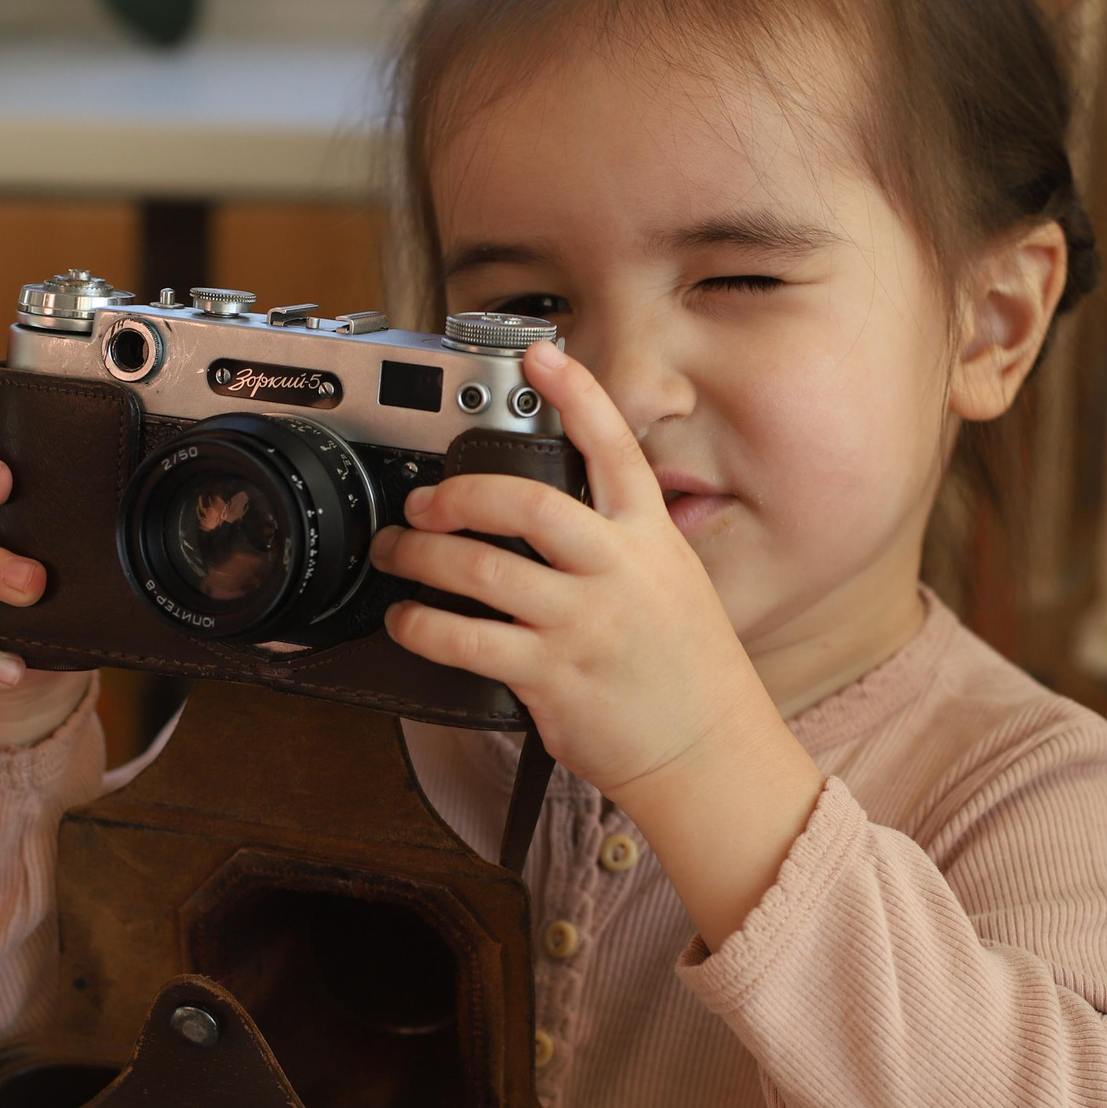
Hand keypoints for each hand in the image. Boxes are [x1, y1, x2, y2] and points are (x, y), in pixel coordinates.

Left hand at [370, 340, 823, 946]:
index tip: (540, 355)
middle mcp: (615, 573)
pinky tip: (406, 621)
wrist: (709, 751)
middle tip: (424, 501)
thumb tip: (559, 516)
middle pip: (527, 503)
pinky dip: (423, 628)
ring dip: (422, 558)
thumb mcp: (673, 584)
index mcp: (649, 539)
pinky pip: (467, 641)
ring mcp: (582, 624)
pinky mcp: (551, 676)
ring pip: (482, 571)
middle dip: (460, 493)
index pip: (614, 449)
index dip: (576, 395)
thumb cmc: (687, 672)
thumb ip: (621, 543)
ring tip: (397, 554)